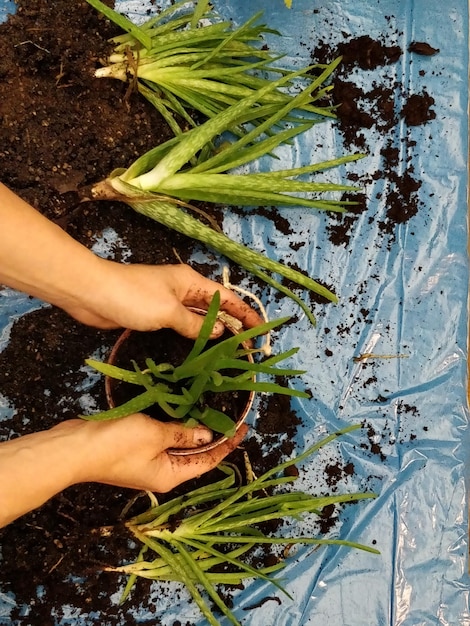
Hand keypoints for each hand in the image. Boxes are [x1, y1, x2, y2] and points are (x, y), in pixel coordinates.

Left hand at [0, 183, 263, 338]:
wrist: (92, 293)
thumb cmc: (132, 296)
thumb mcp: (168, 312)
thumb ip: (195, 324)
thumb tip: (217, 333)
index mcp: (191, 282)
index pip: (227, 297)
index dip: (245, 313)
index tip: (260, 329)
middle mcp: (183, 289)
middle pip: (216, 307)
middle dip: (233, 324)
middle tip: (248, 346)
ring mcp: (168, 302)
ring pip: (199, 318)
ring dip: (214, 332)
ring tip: (229, 351)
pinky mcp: (154, 313)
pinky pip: (181, 325)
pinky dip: (193, 335)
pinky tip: (199, 349)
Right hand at [0, 413, 247, 526]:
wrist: (76, 448)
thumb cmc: (118, 444)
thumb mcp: (156, 435)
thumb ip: (183, 433)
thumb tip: (206, 434)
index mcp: (171, 476)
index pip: (208, 461)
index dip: (227, 445)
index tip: (243, 428)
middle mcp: (162, 474)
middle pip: (195, 456)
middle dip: (213, 437)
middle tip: (230, 415)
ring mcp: (147, 463)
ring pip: (179, 447)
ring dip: (192, 430)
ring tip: (210, 410)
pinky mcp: (135, 452)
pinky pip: (162, 440)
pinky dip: (173, 427)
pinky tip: (180, 411)